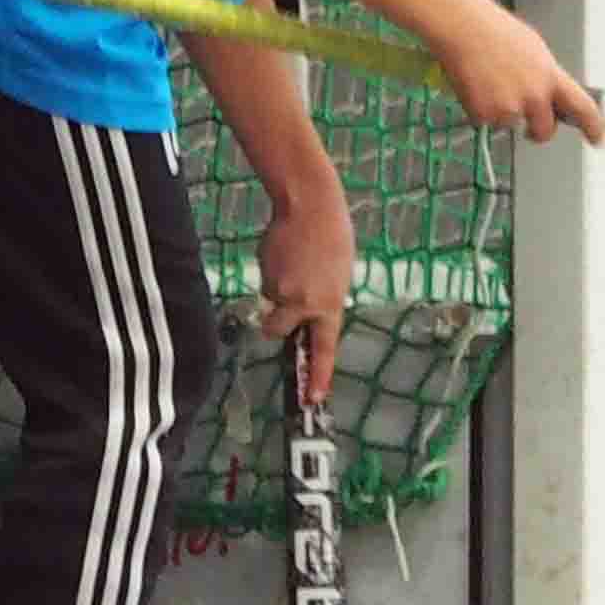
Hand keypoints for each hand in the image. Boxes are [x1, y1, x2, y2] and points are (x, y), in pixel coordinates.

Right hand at [255, 176, 357, 406]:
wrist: (310, 206)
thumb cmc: (332, 237)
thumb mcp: (339, 274)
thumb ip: (325, 299)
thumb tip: (309, 315)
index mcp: (331, 305)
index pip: (325, 348)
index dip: (319, 375)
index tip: (313, 398)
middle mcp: (306, 304)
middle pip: (279, 330)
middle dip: (277, 320)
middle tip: (285, 294)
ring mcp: (283, 292)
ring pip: (271, 303)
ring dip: (276, 290)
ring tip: (291, 261)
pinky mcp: (266, 276)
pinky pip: (265, 283)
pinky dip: (271, 271)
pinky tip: (284, 252)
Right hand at [430, 0, 604, 145]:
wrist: (463, 28)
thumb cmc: (495, 31)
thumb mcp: (534, 50)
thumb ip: (546, 76)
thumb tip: (549, 93)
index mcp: (550, 76)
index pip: (583, 108)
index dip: (594, 127)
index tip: (597, 138)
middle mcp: (534, 96)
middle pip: (545, 130)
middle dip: (539, 131)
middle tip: (529, 126)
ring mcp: (509, 108)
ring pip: (511, 124)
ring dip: (503, 111)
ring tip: (491, 81)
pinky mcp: (485, 115)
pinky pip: (488, 121)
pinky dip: (482, 109)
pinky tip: (477, 85)